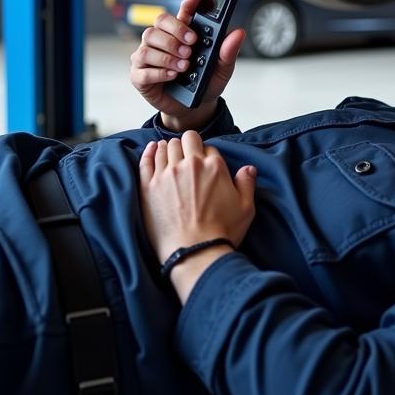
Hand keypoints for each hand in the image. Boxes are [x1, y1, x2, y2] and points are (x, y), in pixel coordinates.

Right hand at [129, 0, 245, 132]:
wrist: (193, 108)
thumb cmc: (204, 83)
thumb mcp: (221, 69)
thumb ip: (228, 52)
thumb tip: (238, 32)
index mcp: (182, 33)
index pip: (183, 12)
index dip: (188, 3)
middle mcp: (161, 40)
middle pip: (159, 22)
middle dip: (176, 32)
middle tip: (191, 47)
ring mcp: (148, 57)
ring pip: (148, 44)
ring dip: (168, 54)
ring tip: (184, 66)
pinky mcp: (139, 75)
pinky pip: (143, 67)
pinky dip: (159, 71)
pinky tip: (172, 75)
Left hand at [139, 131, 255, 300]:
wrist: (195, 253)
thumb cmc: (221, 233)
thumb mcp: (246, 208)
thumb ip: (247, 184)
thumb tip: (248, 169)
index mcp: (214, 166)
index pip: (208, 147)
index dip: (207, 155)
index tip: (205, 165)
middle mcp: (189, 164)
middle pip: (186, 140)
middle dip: (188, 145)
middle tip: (188, 157)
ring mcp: (166, 174)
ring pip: (165, 147)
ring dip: (169, 148)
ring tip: (170, 154)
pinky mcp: (149, 187)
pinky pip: (146, 160)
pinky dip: (149, 151)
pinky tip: (152, 149)